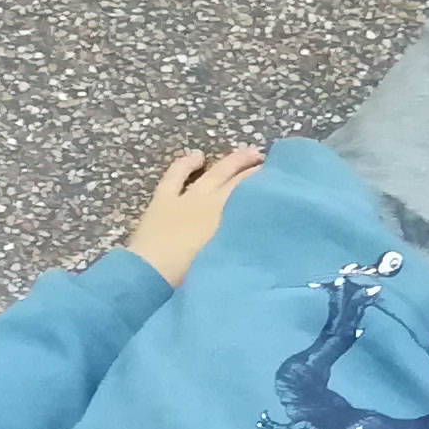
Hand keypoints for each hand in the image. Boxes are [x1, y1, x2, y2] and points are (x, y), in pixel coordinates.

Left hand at [122, 146, 264, 287]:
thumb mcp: (225, 257)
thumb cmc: (192, 275)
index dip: (262, 182)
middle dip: (250, 168)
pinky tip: (197, 155)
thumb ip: (242, 241)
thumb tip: (259, 231)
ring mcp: (186, 198)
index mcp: (227, 216)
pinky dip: (186, 164)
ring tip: (245, 152)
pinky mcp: (163, 200)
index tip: (276, 178)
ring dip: (229, 162)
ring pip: (212, 174)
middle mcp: (211, 201)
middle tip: (265, 159)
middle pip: (235, 181)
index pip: (248, 193)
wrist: (153, 275)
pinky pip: (176, 175)